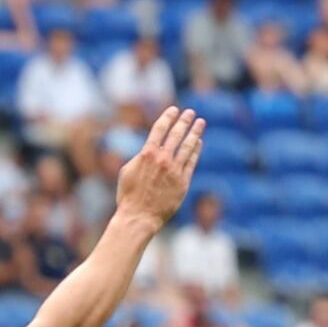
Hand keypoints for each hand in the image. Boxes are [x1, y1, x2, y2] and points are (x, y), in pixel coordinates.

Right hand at [115, 107, 206, 231]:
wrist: (139, 217)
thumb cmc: (128, 195)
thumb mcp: (126, 171)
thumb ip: (139, 157)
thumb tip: (148, 150)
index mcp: (147, 153)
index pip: (160, 128)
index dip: (168, 116)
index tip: (174, 109)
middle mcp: (162, 159)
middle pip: (177, 134)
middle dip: (184, 121)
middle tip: (191, 113)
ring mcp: (174, 170)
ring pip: (188, 146)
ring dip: (195, 132)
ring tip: (200, 123)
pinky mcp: (183, 182)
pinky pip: (191, 162)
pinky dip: (195, 151)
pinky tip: (198, 143)